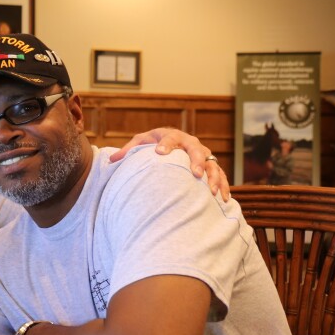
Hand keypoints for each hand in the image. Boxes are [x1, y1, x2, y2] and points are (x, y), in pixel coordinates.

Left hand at [108, 127, 229, 200]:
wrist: (168, 145)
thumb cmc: (152, 145)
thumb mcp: (139, 144)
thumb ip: (127, 151)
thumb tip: (111, 160)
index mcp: (172, 136)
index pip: (170, 137)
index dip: (166, 144)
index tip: (159, 153)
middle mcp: (190, 144)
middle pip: (196, 149)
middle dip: (196, 161)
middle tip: (194, 173)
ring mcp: (202, 155)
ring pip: (211, 164)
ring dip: (213, 177)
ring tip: (211, 191)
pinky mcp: (209, 167)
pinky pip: (220, 176)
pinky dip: (223, 186)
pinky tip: (223, 199)